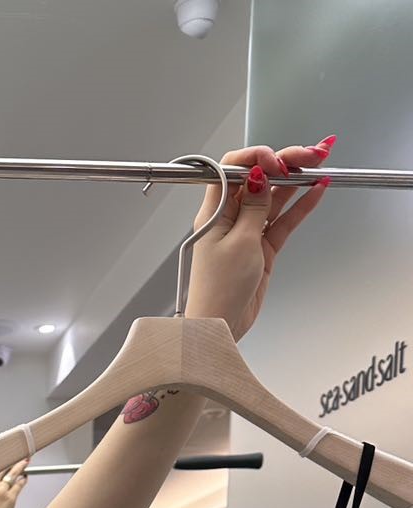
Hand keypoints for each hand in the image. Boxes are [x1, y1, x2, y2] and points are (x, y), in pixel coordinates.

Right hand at [0, 459, 28, 507]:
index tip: (3, 457)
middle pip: (3, 467)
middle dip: (12, 460)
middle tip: (19, 456)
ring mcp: (1, 491)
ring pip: (13, 473)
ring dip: (21, 466)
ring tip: (26, 461)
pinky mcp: (10, 498)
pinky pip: (19, 484)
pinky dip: (23, 480)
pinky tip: (25, 478)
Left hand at [184, 136, 332, 340]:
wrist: (219, 325)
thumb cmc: (218, 289)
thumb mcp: (240, 242)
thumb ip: (255, 207)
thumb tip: (260, 175)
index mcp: (215, 211)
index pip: (234, 168)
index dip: (257, 157)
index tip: (277, 161)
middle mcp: (230, 217)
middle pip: (259, 178)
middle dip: (285, 162)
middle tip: (312, 154)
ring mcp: (247, 230)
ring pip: (275, 196)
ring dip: (297, 179)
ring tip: (320, 162)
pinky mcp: (262, 246)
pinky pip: (283, 219)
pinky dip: (300, 205)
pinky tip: (317, 189)